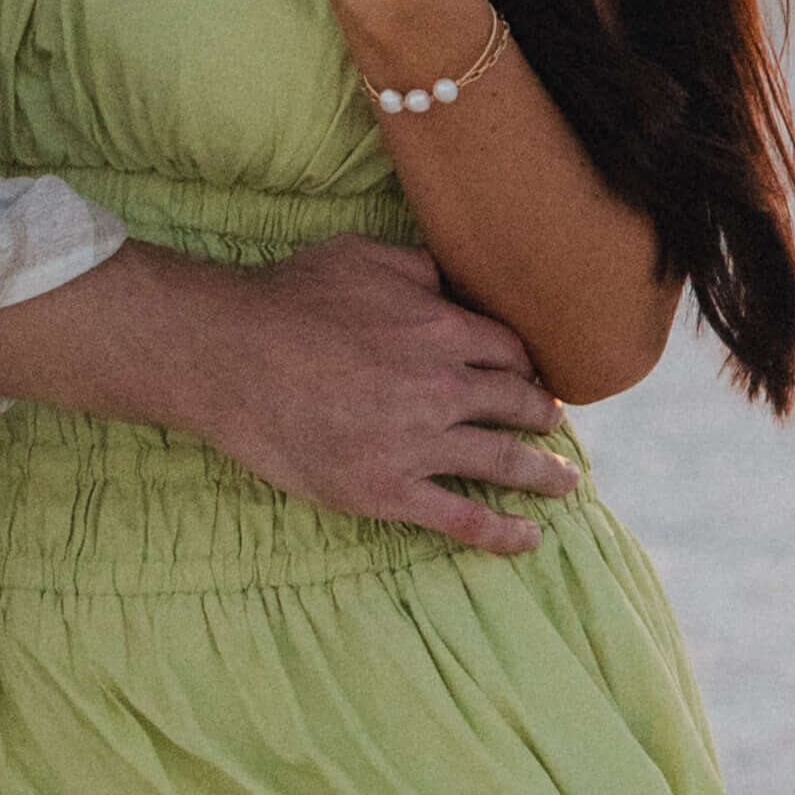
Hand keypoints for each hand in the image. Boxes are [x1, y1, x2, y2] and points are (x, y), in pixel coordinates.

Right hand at [196, 232, 574, 553]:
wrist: (229, 357)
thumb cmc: (288, 299)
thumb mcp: (363, 256)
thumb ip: (420, 267)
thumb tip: (455, 283)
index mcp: (443, 330)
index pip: (510, 353)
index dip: (527, 368)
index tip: (533, 381)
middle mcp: (443, 388)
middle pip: (517, 405)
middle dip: (543, 418)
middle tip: (555, 428)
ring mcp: (417, 445)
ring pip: (502, 462)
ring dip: (543, 474)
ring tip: (565, 483)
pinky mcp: (386, 490)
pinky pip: (460, 518)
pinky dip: (501, 531)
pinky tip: (529, 538)